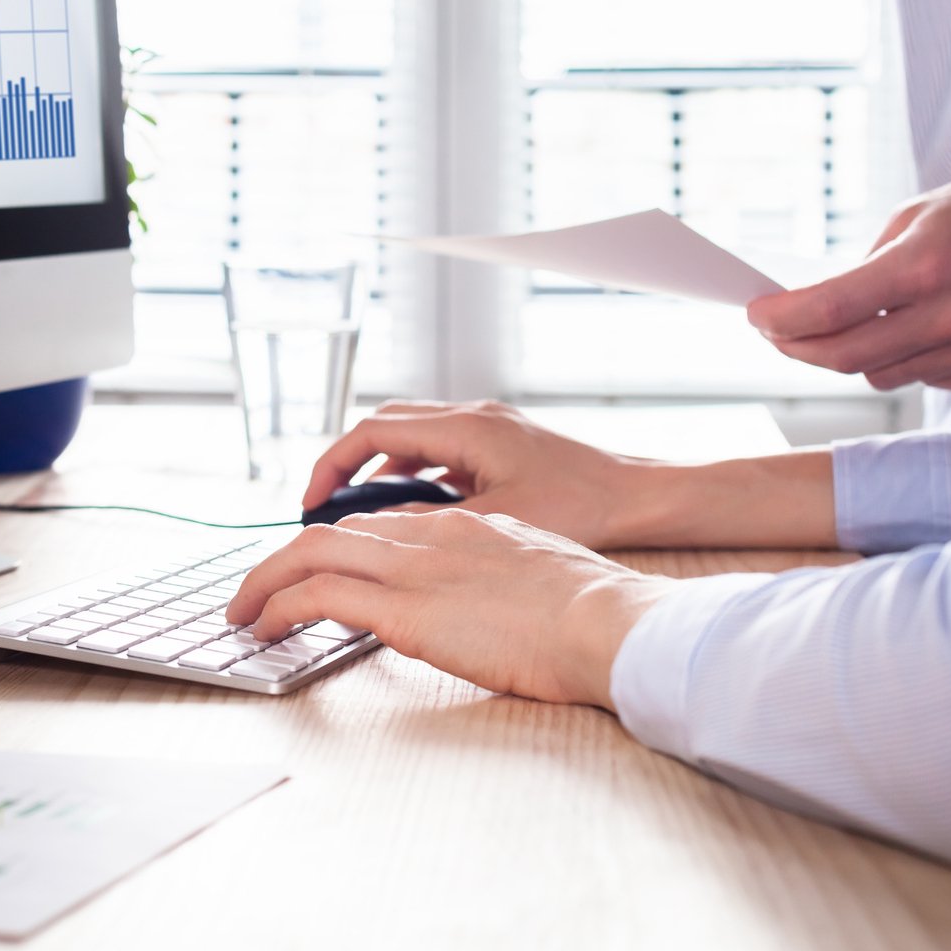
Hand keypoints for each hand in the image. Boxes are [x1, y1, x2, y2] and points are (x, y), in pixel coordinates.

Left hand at [227, 510, 672, 707]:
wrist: (608, 623)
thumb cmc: (595, 616)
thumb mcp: (540, 579)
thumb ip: (500, 580)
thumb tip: (486, 606)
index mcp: (468, 527)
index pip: (383, 525)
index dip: (341, 546)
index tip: (317, 569)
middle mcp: (432, 535)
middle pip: (336, 532)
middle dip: (286, 559)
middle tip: (258, 589)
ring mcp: (415, 567)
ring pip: (311, 553)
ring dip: (266, 581)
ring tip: (243, 612)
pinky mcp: (403, 608)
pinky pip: (317, 595)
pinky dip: (280, 606)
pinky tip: (264, 628)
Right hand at [303, 400, 656, 550]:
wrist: (639, 496)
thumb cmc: (582, 506)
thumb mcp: (493, 522)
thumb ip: (430, 523)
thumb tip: (377, 534)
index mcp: (465, 428)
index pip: (373, 431)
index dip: (333, 465)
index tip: (311, 502)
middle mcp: (473, 417)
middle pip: (385, 426)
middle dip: (347, 464)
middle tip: (324, 508)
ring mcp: (488, 428)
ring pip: (413, 437)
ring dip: (381, 470)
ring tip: (360, 516)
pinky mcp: (502, 445)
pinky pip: (440, 450)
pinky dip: (414, 474)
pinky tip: (414, 513)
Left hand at [747, 159, 950, 391]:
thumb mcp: (917, 215)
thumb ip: (867, 265)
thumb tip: (820, 304)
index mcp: (926, 266)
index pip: (831, 310)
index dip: (782, 319)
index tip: (756, 315)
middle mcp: (950, 315)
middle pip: (845, 357)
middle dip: (797, 347)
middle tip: (776, 333)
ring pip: (879, 374)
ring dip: (849, 354)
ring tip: (845, 325)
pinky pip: (921, 377)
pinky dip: (900, 358)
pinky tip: (907, 330)